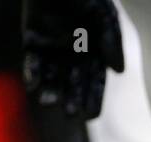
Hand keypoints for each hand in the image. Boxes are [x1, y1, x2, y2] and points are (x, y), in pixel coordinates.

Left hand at [21, 0, 123, 120]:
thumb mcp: (104, 16)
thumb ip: (112, 42)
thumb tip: (119, 71)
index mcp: (94, 53)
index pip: (95, 82)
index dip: (93, 99)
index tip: (90, 116)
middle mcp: (74, 55)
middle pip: (73, 84)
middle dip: (71, 99)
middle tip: (70, 114)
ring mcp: (52, 49)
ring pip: (52, 77)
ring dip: (51, 90)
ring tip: (49, 102)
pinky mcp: (32, 42)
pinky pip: (32, 62)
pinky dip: (32, 74)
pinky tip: (33, 85)